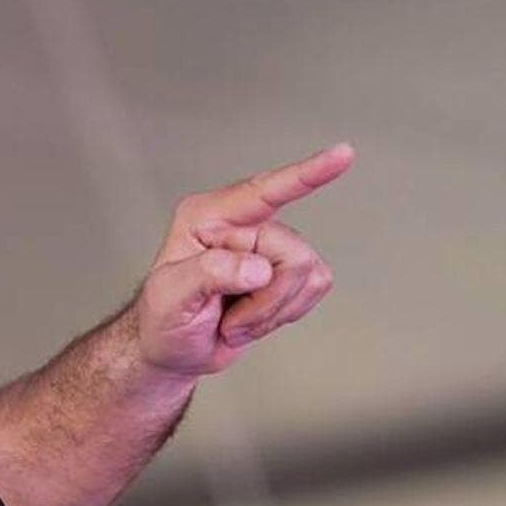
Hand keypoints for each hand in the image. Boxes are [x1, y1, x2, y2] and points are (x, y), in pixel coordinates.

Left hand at [129, 143, 350, 377]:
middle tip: (228, 320)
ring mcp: (267, 247)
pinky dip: (285, 314)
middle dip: (265, 299)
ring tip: (236, 320)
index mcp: (207, 217)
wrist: (173, 350)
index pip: (262, 192)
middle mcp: (241, 224)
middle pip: (291, 253)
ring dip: (272, 311)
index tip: (343, 155)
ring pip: (308, 272)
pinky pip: (314, 288)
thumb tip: (257, 268)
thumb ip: (209, 275)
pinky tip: (254, 319)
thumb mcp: (170, 297)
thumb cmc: (162, 319)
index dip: (305, 175)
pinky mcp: (288, 272)